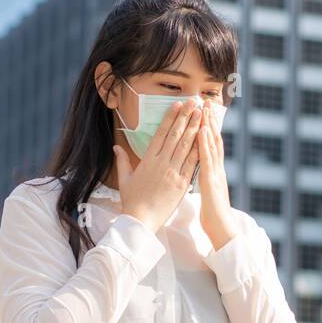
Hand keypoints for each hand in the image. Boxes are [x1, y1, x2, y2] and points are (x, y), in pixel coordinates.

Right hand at [113, 99, 200, 231]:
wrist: (141, 220)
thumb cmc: (132, 201)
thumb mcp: (124, 179)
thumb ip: (122, 161)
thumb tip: (116, 148)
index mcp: (147, 160)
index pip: (160, 133)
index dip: (170, 118)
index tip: (178, 105)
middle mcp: (161, 163)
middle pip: (175, 135)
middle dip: (186, 117)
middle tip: (194, 102)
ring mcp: (172, 172)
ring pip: (185, 146)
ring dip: (195, 128)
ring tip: (202, 114)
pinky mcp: (182, 184)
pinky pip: (192, 163)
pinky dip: (199, 149)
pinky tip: (206, 138)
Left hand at [196, 104, 237, 249]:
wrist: (223, 231)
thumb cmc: (214, 216)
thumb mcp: (209, 194)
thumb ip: (207, 180)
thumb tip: (201, 172)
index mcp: (214, 172)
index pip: (210, 145)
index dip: (208, 128)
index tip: (203, 112)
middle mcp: (217, 169)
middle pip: (214, 140)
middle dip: (210, 120)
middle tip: (206, 101)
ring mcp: (216, 174)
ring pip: (212, 146)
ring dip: (209, 126)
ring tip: (204, 108)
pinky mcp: (212, 182)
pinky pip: (207, 160)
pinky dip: (206, 144)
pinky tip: (203, 131)